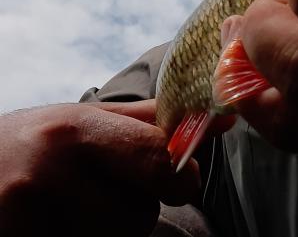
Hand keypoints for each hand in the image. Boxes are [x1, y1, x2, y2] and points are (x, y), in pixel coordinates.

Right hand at [0, 100, 199, 236]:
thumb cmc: (37, 143)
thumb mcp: (88, 120)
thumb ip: (154, 122)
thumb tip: (223, 119)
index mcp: (76, 130)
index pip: (158, 159)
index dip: (182, 175)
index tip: (179, 179)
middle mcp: (49, 173)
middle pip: (139, 214)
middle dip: (142, 207)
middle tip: (116, 192)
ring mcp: (27, 217)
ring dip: (111, 231)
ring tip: (78, 206)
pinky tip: (61, 224)